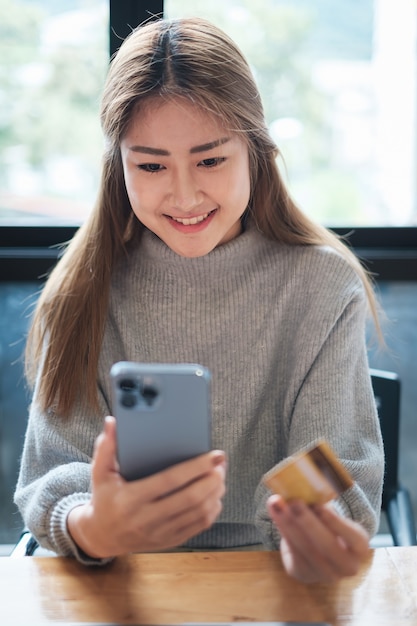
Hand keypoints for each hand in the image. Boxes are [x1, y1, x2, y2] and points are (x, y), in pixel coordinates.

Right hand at [68, 416, 225, 557]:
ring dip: (215, 493)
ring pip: (198, 514)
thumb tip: (112, 422)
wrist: (101, 537)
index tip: (214, 455)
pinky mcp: (169, 542)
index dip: (196, 467)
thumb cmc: (104, 498)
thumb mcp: (100, 473)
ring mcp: (159, 533)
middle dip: (212, 479)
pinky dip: (212, 510)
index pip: (170, 481)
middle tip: (221, 464)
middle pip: (190, 498)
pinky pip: (198, 527)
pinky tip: (215, 495)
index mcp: (130, 499)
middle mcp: (146, 519)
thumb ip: (106, 447)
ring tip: (221, 475)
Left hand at [267, 494, 368, 583]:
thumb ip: (321, 506)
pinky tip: (276, 514)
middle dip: (307, 522)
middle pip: (327, 546)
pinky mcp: (303, 574)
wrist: (320, 551)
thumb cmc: (329, 525)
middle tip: (294, 502)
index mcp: (359, 548)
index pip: (352, 537)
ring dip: (288, 524)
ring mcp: (325, 574)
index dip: (335, 522)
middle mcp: (346, 566)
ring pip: (305, 549)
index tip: (318, 506)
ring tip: (277, 504)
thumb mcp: (333, 516)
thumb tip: (302, 488)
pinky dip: (282, 530)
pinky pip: (292, 552)